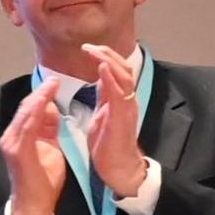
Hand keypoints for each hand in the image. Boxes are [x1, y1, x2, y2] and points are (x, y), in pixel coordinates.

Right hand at [0, 78, 70, 214]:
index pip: (29, 111)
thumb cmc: (43, 181)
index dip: (41, 95)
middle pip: (25, 109)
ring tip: (51, 85)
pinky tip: (44, 102)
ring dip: (38, 98)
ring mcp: (12, 144)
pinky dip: (35, 113)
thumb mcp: (50, 148)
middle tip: (54, 78)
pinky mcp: (16, 151)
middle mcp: (11, 137)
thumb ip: (48, 129)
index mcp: (19, 137)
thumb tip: (51, 109)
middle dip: (40, 92)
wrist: (34, 206)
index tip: (55, 82)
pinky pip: (26, 127)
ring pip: (25, 114)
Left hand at [80, 44, 149, 196]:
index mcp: (120, 99)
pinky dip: (112, 79)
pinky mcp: (122, 118)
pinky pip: (120, 94)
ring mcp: (126, 108)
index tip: (88, 48)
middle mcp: (127, 100)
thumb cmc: (109, 144)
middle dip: (106, 54)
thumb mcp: (103, 113)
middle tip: (88, 46)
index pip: (116, 70)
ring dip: (108, 61)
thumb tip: (101, 78)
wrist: (118, 168)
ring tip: (95, 51)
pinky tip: (103, 68)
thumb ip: (105, 96)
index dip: (104, 57)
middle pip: (123, 68)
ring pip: (124, 77)